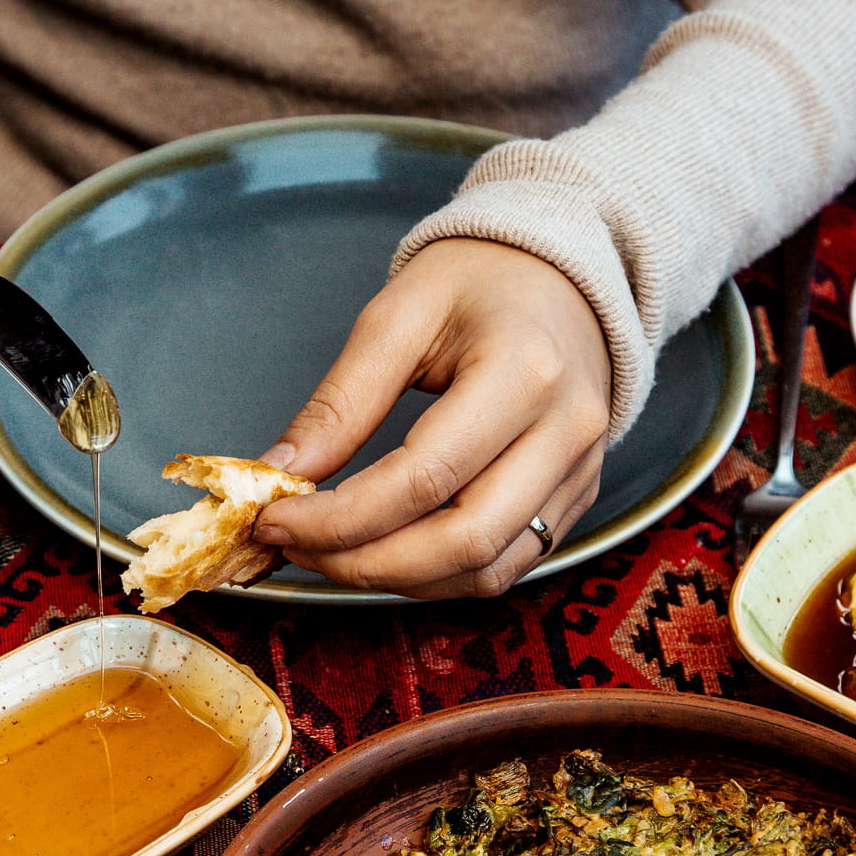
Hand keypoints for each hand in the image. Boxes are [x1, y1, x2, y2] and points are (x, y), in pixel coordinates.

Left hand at [255, 239, 612, 599]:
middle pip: (462, 542)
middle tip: (301, 549)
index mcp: (523, 372)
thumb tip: (284, 471)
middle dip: (365, 564)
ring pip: (486, 571)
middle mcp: (565, 433)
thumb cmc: (481, 281)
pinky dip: (438, 576)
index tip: (278, 521)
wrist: (563, 276)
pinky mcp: (576, 498)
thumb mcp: (398, 316)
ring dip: (399, 580)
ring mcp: (577, 473)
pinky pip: (505, 567)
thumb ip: (341, 402)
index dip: (340, 518)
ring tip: (335, 553)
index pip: (422, 479)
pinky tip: (388, 553)